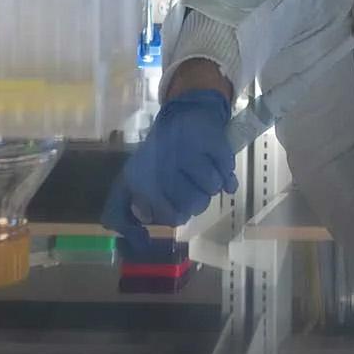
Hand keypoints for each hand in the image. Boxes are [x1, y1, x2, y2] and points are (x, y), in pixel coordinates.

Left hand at [101, 87, 236, 247]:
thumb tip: (140, 239)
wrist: (186, 115)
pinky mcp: (213, 140)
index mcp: (143, 176)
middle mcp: (165, 163)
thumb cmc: (158, 156)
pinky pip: (227, 171)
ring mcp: (191, 150)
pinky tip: (217, 166)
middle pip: (194, 205)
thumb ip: (126, 213)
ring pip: (212, 188)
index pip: (170, 215)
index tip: (175, 205)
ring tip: (202, 173)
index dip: (177, 215)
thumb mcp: (133, 182)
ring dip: (210, 185)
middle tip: (191, 188)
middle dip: (196, 201)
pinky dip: (227, 174)